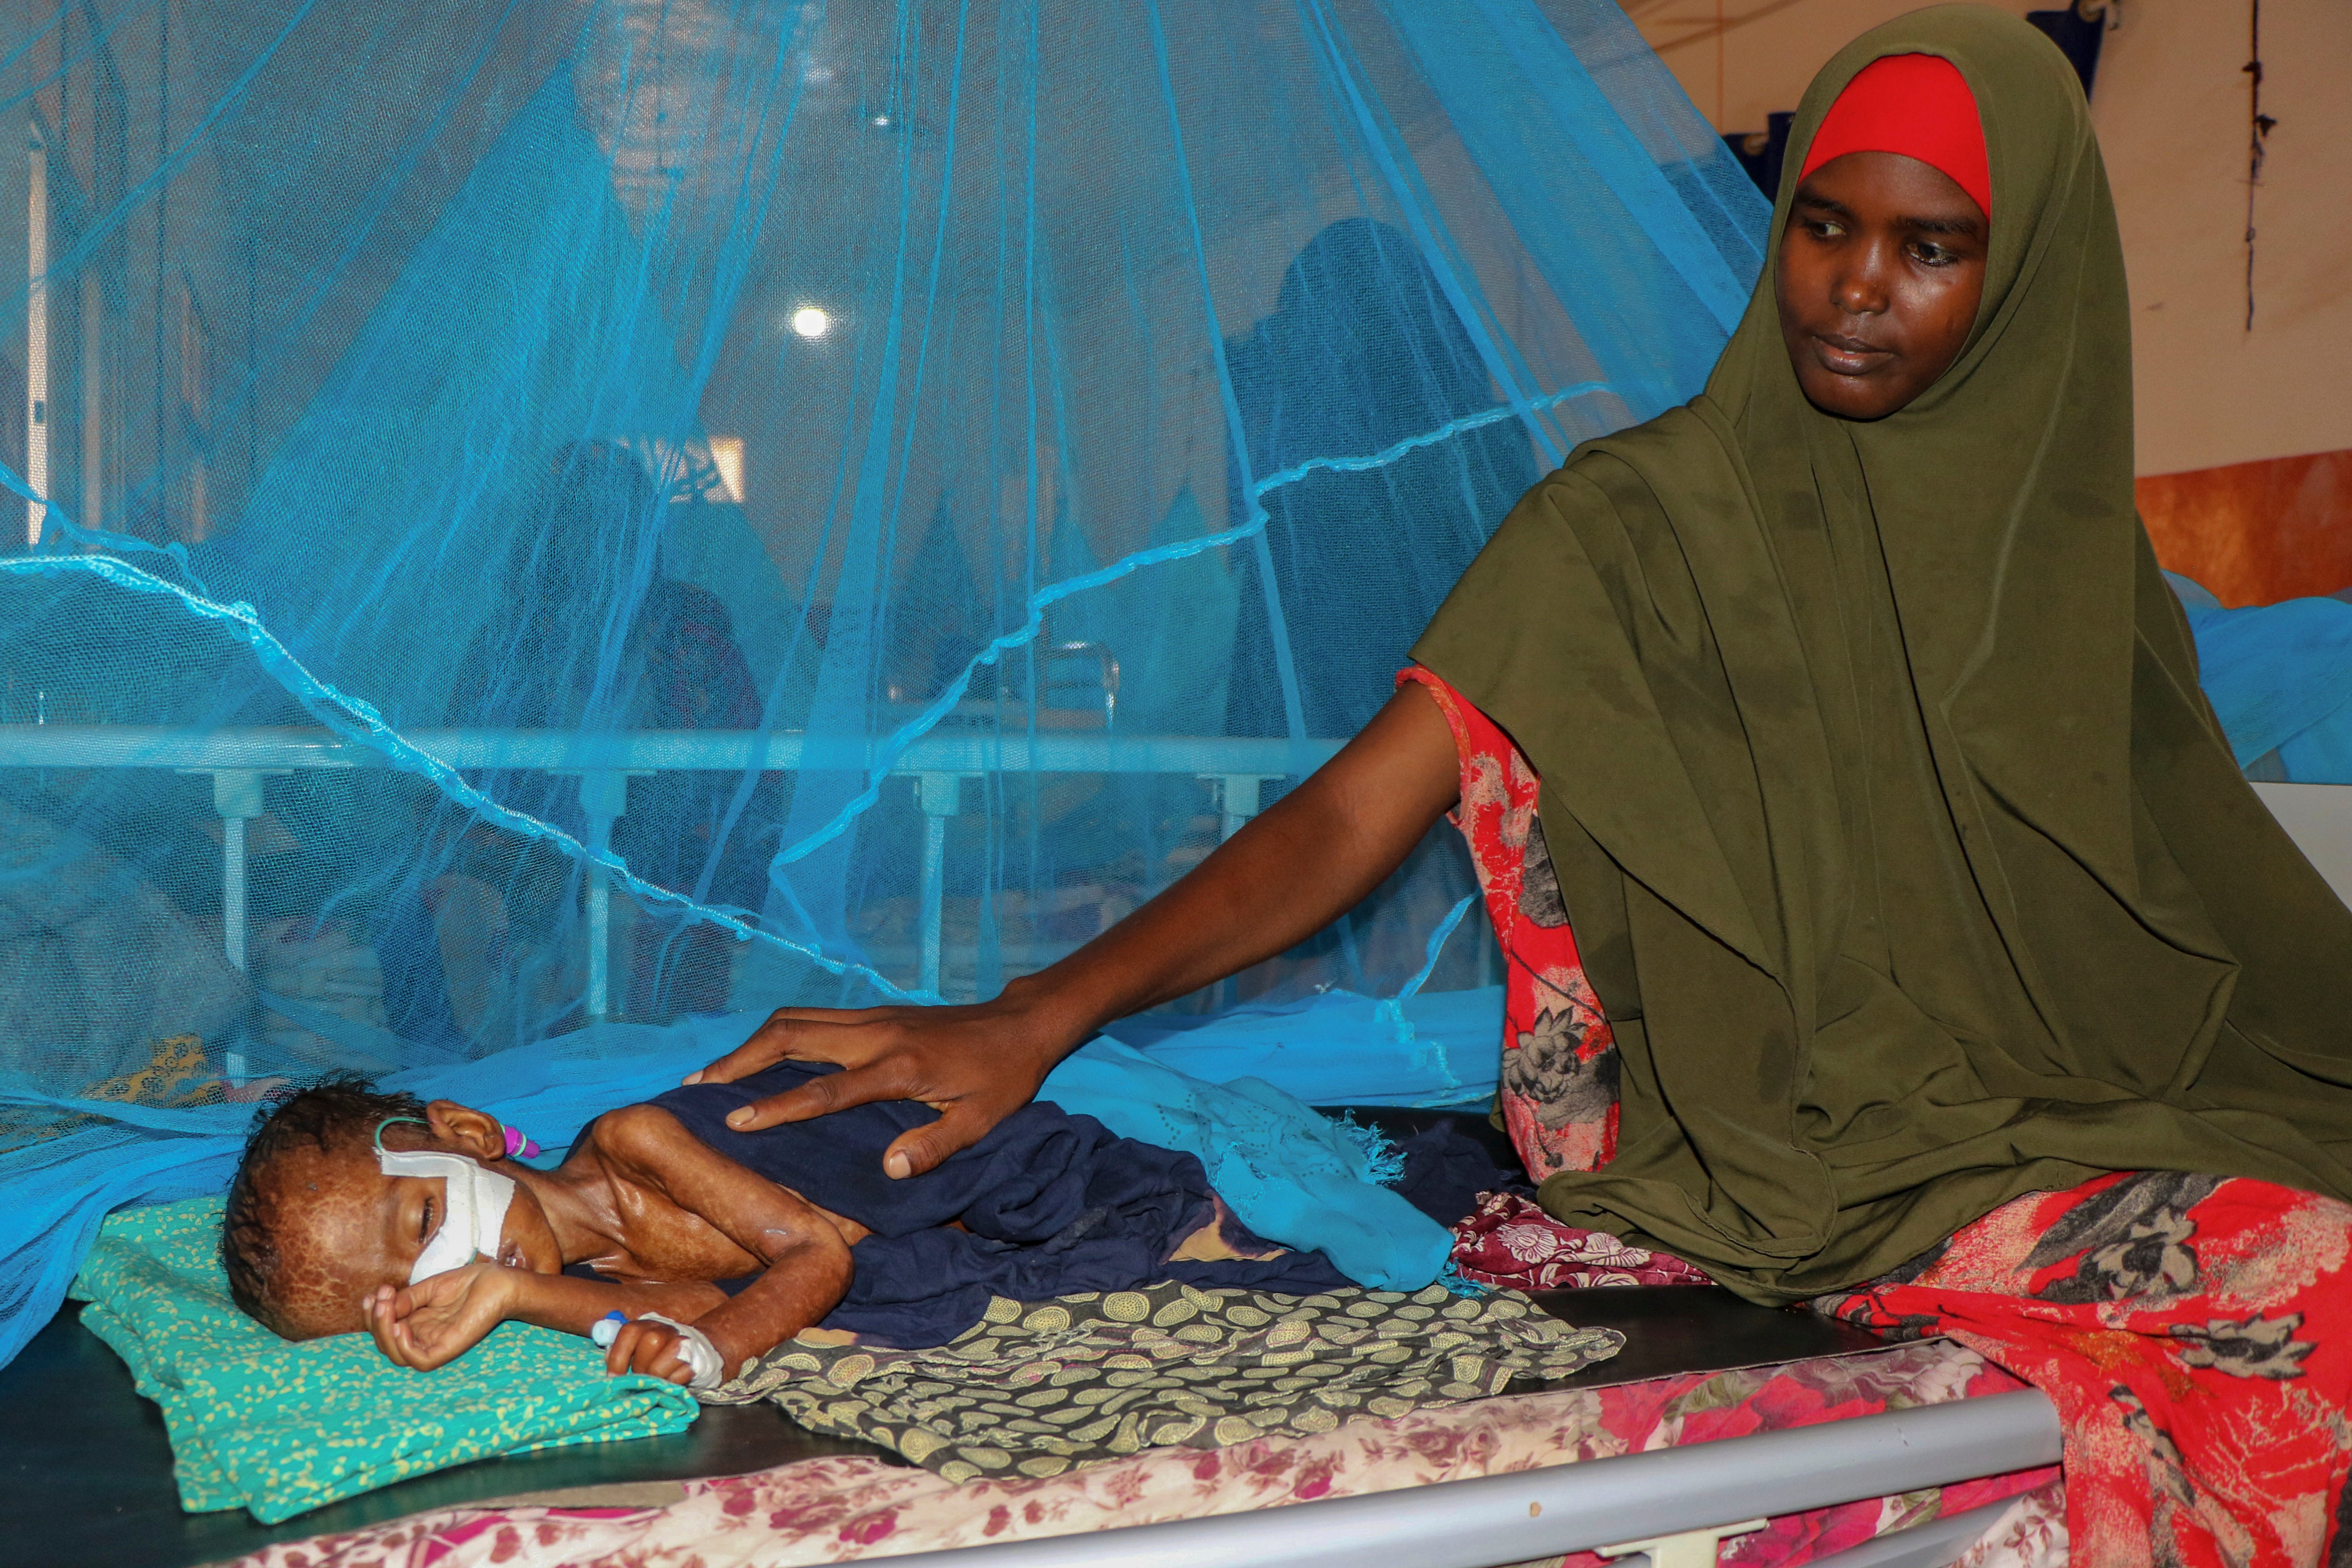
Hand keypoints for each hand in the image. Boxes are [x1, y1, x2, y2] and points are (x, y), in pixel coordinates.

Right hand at [365, 1261, 515, 1371]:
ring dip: (385, 1333)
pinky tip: (401, 1327)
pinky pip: (420, 1361)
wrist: (499, 1281)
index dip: (373, 1315)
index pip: (385, 1329)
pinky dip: (405, 1347)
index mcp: (417, 1323)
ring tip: (386, 1309)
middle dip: (376, 1322)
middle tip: (379, 1298)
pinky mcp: (449, 1350)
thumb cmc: (470, 1283)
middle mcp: (423, 1337)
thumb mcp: (430, 1288)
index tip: (375, 1293)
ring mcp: (435, 1345)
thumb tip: (382, 1306)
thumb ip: (407, 1299)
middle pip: (387, 1344)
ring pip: (398, 1356)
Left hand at [604, 1317, 699, 1384]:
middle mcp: (665, 1329)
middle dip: (641, 1365)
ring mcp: (682, 1342)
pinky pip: (684, 1371)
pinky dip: (674, 1381)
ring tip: (655, 1380)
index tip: (613, 1377)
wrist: (690, 1352)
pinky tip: (670, 1381)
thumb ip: (618, 1353)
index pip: (630, 1331)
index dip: (618, 1355)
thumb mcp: (634, 1350)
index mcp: (646, 1325)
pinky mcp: (695, 1357)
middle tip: (640, 1376)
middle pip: (651, 1341)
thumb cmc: (654, 1355)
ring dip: (658, 1375)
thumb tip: (608, 1362)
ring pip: (669, 1356)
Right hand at [685, 981, 1086, 1177]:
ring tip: (713, 1074)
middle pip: (792, 1036)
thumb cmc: (1004, 1079)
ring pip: (796, 1020)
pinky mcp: (874, 1014)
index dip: (780, 1106)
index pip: (827, 1089)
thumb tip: (888, 1172)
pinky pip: (813, 1020)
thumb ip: (935, 1146)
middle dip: (741, 1061)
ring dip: (751, 1044)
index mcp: (900, 1066)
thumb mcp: (982, 1120)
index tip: (736, 1122)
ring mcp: (873, 1018)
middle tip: (698, 1089)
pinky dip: (777, 1036)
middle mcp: (877, 1034)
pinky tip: (756, 1058)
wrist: (1022, 1024)